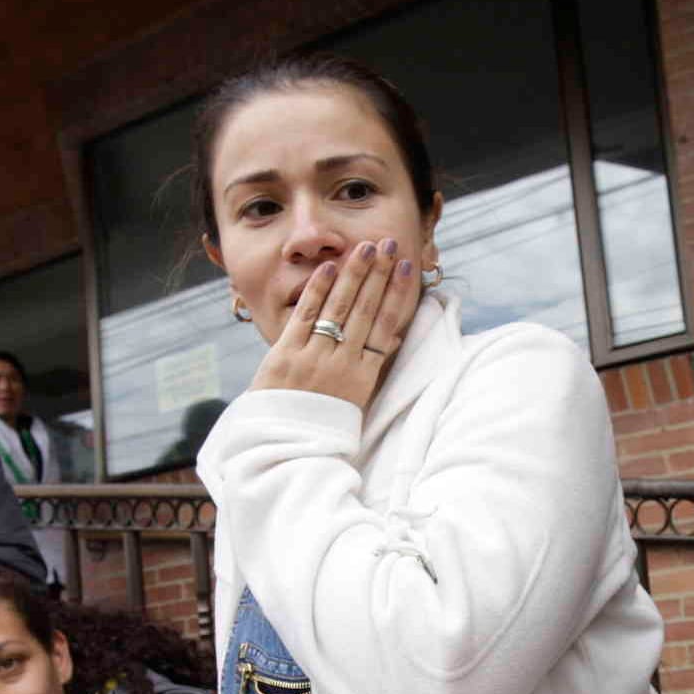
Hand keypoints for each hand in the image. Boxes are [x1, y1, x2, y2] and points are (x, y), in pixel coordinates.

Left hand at [246, 239, 424, 412]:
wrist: (285, 449)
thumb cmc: (321, 424)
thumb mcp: (355, 401)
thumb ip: (371, 366)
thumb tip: (392, 336)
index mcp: (363, 377)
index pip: (386, 326)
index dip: (398, 295)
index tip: (408, 269)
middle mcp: (342, 364)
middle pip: (365, 311)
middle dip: (379, 274)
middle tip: (389, 244)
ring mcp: (313, 359)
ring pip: (338, 309)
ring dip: (354, 275)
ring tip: (366, 248)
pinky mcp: (285, 357)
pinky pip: (304, 317)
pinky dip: (317, 291)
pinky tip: (328, 268)